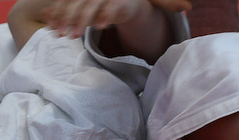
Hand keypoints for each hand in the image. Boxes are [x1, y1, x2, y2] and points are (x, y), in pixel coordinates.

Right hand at [42, 0, 190, 37]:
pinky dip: (55, 13)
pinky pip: (61, 2)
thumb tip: (188, 8)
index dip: (105, 12)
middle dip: (79, 19)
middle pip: (86, 2)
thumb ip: (166, 0)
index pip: (111, 1)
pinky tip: (50, 25)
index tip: (102, 26)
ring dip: (63, 18)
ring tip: (59, 35)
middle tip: (74, 38)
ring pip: (70, 2)